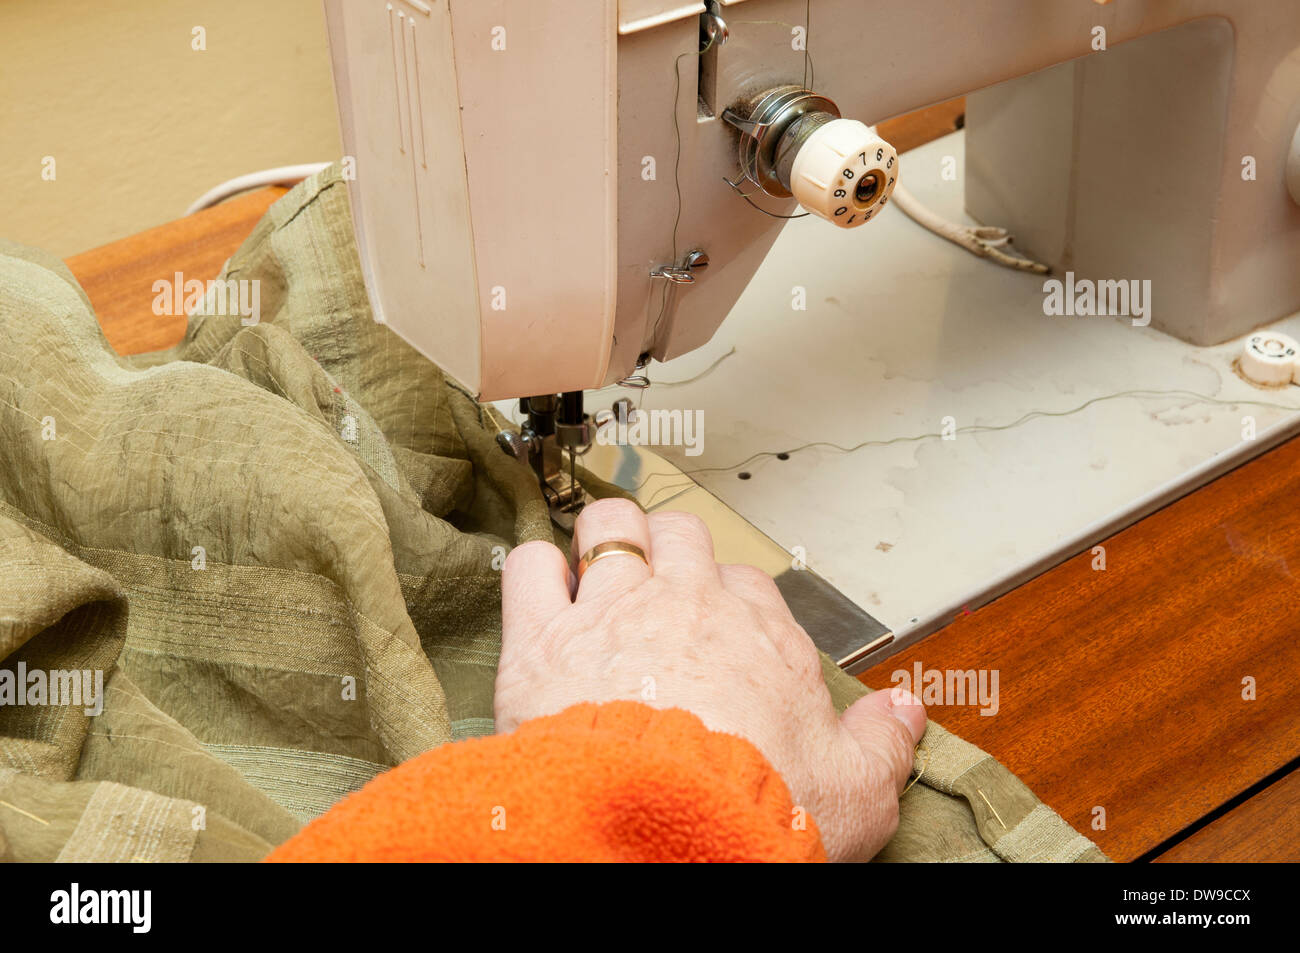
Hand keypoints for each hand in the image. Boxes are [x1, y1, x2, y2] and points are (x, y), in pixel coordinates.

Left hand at [496, 498, 926, 860]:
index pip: (746, 583)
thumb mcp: (856, 790)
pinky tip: (543, 588)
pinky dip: (535, 568)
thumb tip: (907, 712)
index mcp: (757, 632)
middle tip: (658, 583)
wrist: (672, 823)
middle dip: (669, 549)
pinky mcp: (544, 637)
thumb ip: (884, 743)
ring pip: (609, 527)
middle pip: (679, 535)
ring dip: (606, 536)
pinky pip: (530, 566)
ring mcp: (612, 610)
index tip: (719, 625)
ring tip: (600, 562)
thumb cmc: (758, 805)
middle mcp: (686, 603)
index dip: (729, 600)